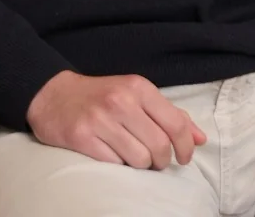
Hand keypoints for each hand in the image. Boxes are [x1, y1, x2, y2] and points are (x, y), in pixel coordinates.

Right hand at [26, 70, 206, 168]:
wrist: (54, 95)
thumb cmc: (103, 96)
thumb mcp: (138, 96)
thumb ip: (170, 115)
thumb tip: (200, 138)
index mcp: (140, 88)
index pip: (176, 123)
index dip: (185, 146)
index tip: (185, 158)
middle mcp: (122, 102)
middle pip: (159, 145)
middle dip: (162, 161)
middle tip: (157, 162)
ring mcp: (101, 120)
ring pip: (138, 158)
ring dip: (141, 165)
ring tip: (134, 157)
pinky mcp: (82, 138)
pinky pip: (114, 164)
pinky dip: (119, 166)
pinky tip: (114, 156)